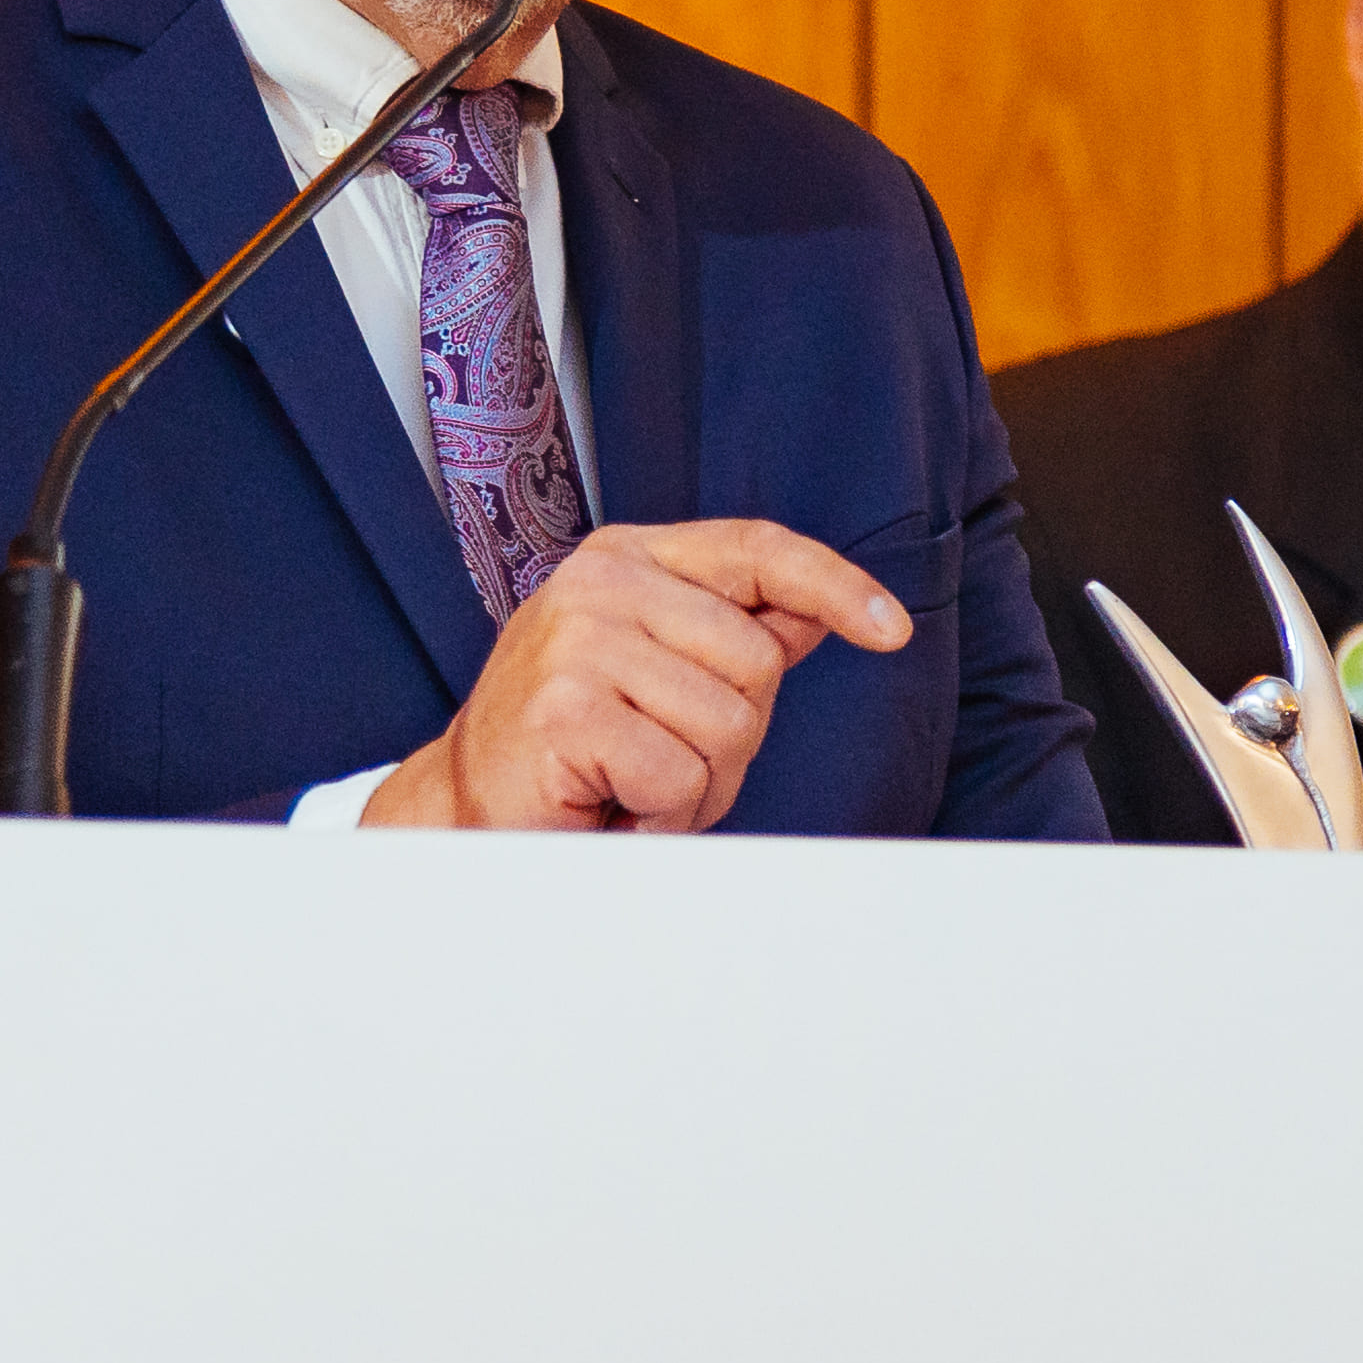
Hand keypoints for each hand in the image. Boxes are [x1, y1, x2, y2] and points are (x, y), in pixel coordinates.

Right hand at [363, 520, 911, 832]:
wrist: (470, 808)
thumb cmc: (578, 748)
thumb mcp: (663, 672)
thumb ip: (732, 634)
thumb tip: (816, 613)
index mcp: (629, 558)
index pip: (758, 549)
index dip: (835, 586)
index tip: (893, 630)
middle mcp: (600, 582)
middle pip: (758, 662)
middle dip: (733, 736)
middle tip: (661, 756)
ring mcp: (577, 640)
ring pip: (729, 724)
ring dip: (697, 783)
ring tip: (632, 780)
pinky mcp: (565, 709)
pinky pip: (680, 775)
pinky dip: (661, 813)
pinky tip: (610, 802)